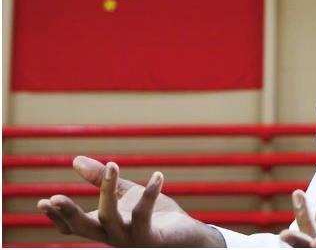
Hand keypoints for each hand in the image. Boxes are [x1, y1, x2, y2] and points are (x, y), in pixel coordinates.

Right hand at [36, 156, 224, 246]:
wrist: (188, 235)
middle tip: (54, 197)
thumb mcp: (127, 195)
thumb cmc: (157, 216)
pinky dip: (150, 193)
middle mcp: (114, 237)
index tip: (42, 202)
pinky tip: (158, 176)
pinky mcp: (151, 239)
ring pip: (111, 217)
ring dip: (108, 190)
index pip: (75, 227)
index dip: (58, 217)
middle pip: (84, 228)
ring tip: (112, 164)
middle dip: (68, 213)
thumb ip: (103, 181)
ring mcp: (131, 240)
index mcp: (105, 228)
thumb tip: (75, 160)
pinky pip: (145, 215)